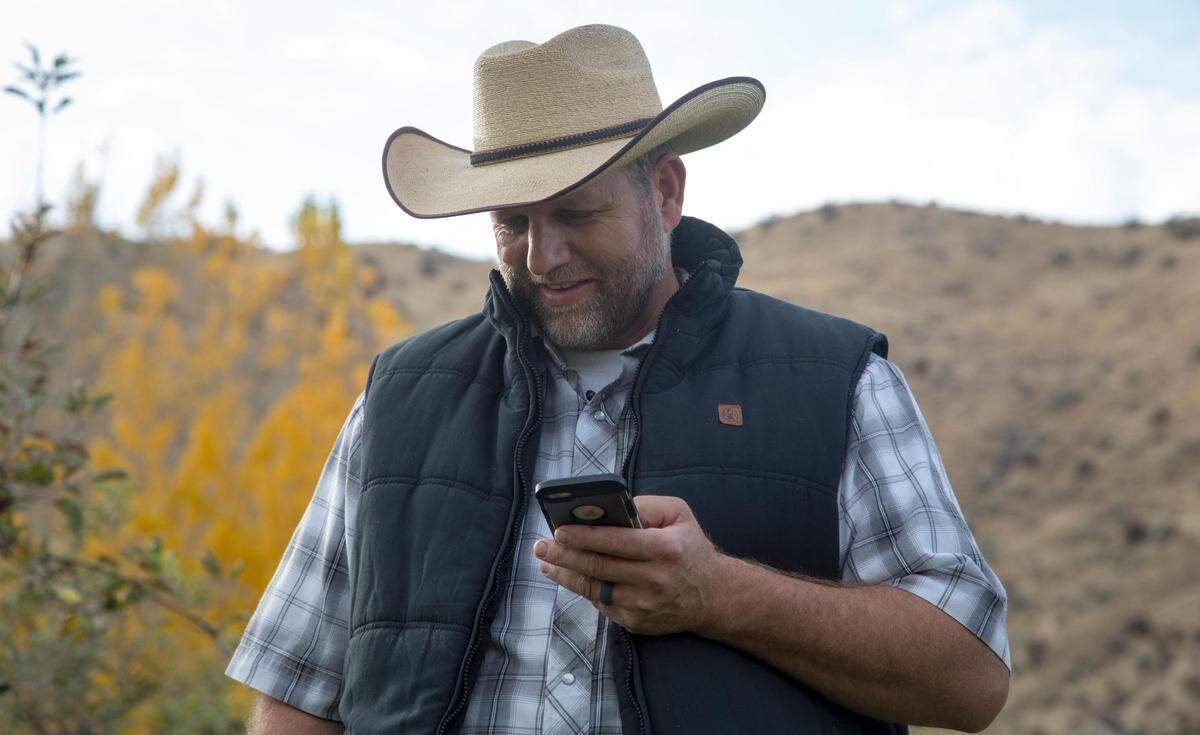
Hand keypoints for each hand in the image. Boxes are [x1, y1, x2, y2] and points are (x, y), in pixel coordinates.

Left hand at [534, 495, 726, 634]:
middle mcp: (654, 580)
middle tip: (541, 545)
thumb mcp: (679, 515)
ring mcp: (644, 605)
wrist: (712, 596)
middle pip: (599, 568)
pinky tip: (569, 576)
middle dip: (564, 555)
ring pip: (594, 590)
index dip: (584, 536)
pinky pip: (602, 604)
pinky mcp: (636, 622)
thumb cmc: (690, 548)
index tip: (558, 530)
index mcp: (664, 550)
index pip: (616, 542)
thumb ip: (646, 505)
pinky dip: (583, 589)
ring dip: (565, 576)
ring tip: (546, 562)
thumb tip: (610, 508)